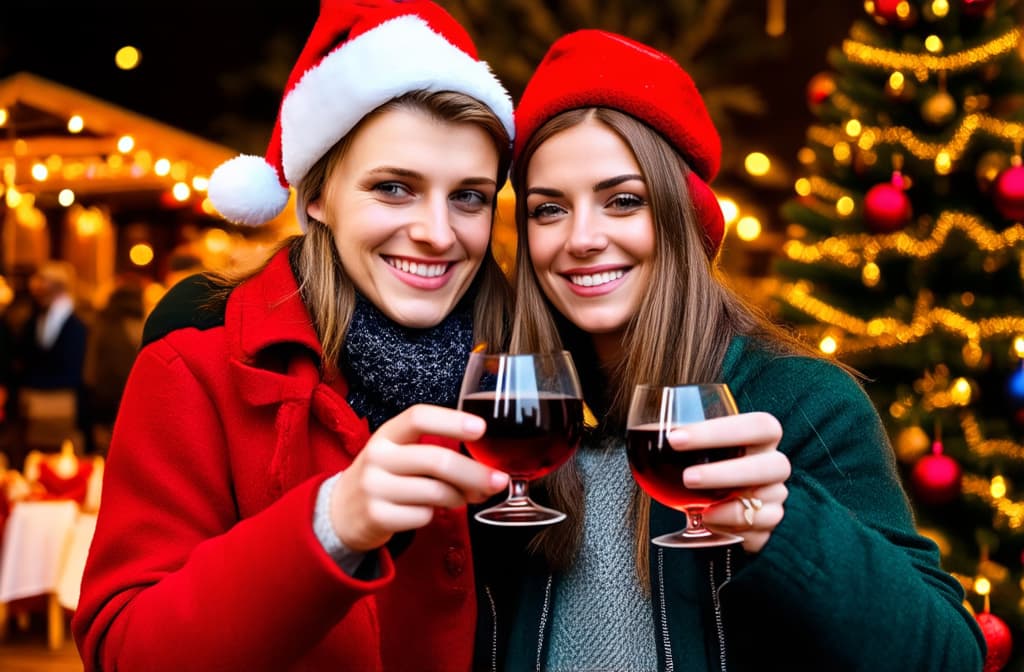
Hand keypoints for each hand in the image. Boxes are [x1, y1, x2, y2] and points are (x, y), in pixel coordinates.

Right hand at [330, 404, 508, 551]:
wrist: (340, 512)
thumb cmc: (384, 477)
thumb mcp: (397, 453)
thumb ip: (432, 450)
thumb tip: (485, 465)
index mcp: (387, 434)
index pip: (419, 417)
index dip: (452, 421)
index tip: (480, 429)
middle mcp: (378, 456)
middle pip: (437, 460)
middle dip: (475, 473)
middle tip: (498, 481)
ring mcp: (374, 487)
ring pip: (436, 492)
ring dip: (459, 497)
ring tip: (461, 498)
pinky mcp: (377, 516)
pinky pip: (423, 516)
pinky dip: (433, 516)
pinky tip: (425, 512)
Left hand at [670, 411, 789, 553]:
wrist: (720, 505)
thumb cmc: (708, 465)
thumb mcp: (698, 449)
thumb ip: (683, 439)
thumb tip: (649, 429)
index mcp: (761, 438)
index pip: (758, 426)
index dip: (720, 431)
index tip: (675, 438)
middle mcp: (774, 466)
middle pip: (772, 465)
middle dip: (725, 472)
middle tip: (687, 478)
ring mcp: (775, 498)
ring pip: (767, 502)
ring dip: (728, 505)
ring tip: (695, 507)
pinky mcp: (769, 526)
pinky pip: (758, 530)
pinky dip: (730, 525)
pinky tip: (708, 520)